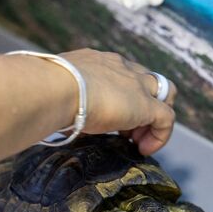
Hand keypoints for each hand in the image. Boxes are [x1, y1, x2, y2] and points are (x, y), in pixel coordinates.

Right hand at [60, 49, 176, 154]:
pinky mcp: (146, 105)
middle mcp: (121, 67)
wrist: (55, 89)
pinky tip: (143, 150)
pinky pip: (167, 119)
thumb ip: (63, 100)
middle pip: (147, 81)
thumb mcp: (56, 93)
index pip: (121, 73)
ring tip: (137, 141)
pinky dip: (160, 136)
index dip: (121, 95)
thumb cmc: (45, 91)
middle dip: (142, 104)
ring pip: (165, 94)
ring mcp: (137, 85)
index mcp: (98, 62)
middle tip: (125, 130)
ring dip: (154, 118)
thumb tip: (55, 118)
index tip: (109, 117)